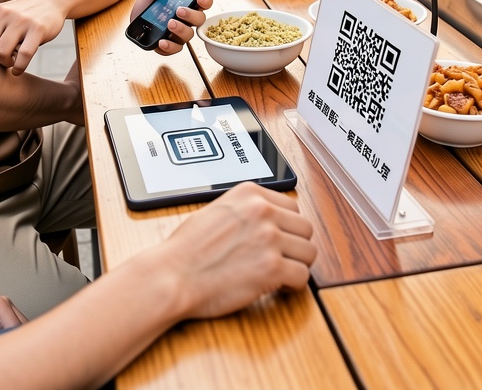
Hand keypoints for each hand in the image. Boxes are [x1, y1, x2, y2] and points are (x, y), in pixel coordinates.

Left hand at [0, 0, 69, 75]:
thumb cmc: (18, 17)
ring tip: (10, 63)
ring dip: (5, 64)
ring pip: (1, 53)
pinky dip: (19, 68)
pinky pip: (24, 55)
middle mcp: (2, 13)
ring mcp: (20, 20)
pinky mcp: (37, 29)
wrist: (50, 2)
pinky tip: (18, 70)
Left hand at [129, 0, 211, 55]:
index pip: (203, 3)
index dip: (206, 0)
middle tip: (180, 10)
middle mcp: (186, 20)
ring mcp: (179, 33)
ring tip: (169, 23)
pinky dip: (169, 46)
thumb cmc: (149, 3)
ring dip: (181, 29)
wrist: (135, 18)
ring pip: (188, 35)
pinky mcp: (169, 44)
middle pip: (199, 20)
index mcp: (187, 4)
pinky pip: (174, 48)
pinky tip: (162, 41)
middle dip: (192, 15)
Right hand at [145, 183, 316, 320]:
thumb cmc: (185, 250)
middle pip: (305, 228)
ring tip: (281, 274)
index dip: (287, 228)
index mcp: (249, 194)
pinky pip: (302, 276)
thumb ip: (245, 211)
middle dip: (295, 246)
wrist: (172, 276)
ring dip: (297, 265)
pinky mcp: (272, 267)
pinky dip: (293, 285)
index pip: (292, 207)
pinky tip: (278, 287)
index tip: (281, 239)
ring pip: (309, 252)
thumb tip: (265, 220)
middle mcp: (262, 212)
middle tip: (282, 259)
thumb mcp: (215, 211)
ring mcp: (269, 239)